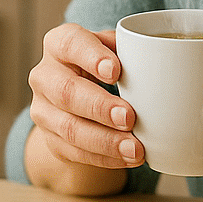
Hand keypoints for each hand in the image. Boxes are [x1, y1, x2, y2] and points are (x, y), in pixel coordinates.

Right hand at [25, 24, 141, 192]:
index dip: (91, 57)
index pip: (70, 43)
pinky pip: (75, 152)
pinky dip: (105, 158)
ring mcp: (43, 110)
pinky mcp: (50, 139)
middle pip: (66, 91)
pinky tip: (127, 158)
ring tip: (135, 148)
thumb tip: (159, 60)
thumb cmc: (103, 65)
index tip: (116, 71)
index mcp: (60, 44)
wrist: (81, 96)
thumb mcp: (113, 49)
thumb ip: (129, 49)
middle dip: (99, 107)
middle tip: (129, 117)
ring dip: (105, 141)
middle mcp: (45, 75)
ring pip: (70, 128)